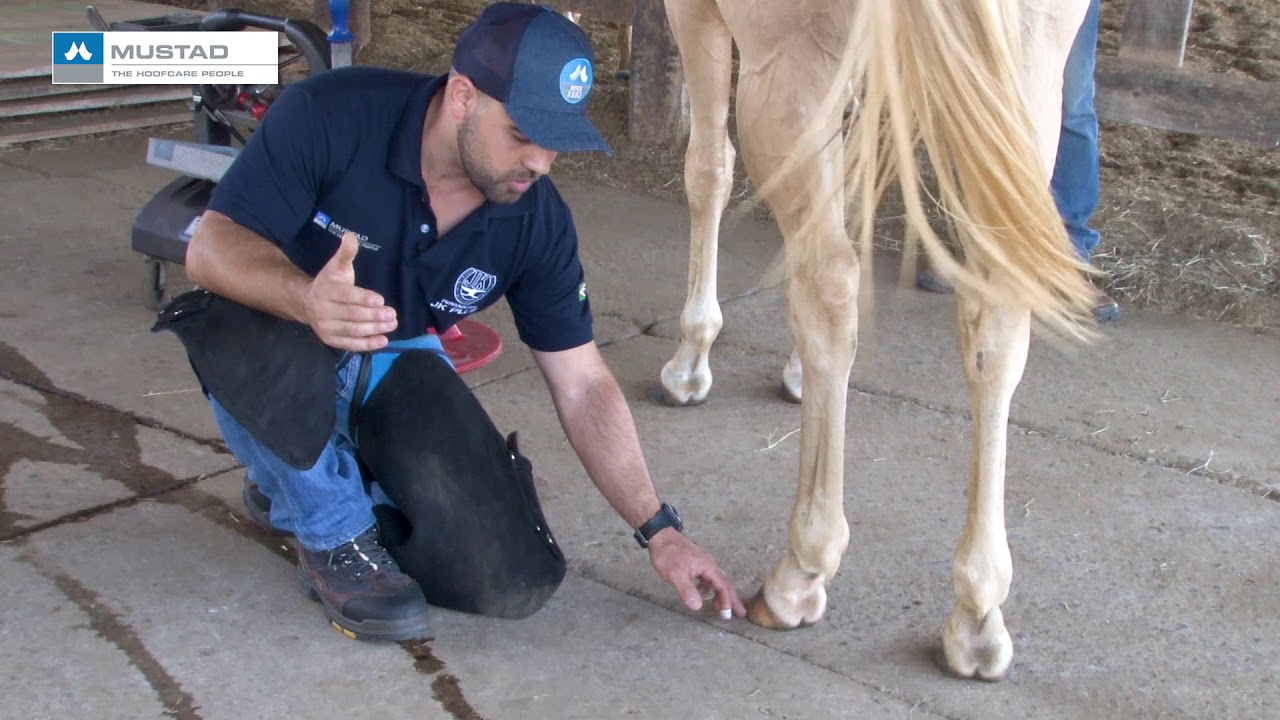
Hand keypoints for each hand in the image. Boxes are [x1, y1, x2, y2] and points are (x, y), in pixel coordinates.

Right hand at [303, 232, 396, 350]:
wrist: (306, 304)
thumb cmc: (329, 283)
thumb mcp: (336, 266)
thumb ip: (346, 253)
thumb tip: (351, 236)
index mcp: (326, 291)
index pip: (346, 296)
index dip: (364, 298)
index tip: (380, 300)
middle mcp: (323, 310)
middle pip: (352, 315)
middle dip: (374, 316)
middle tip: (393, 314)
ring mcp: (326, 327)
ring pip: (353, 330)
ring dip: (375, 329)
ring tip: (392, 324)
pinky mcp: (331, 340)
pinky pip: (351, 344)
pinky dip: (367, 344)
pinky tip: (383, 341)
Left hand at [647, 528, 745, 618]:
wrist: (660, 535)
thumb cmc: (668, 554)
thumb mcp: (676, 574)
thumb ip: (687, 590)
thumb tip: (697, 607)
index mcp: (708, 566)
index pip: (722, 586)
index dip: (727, 600)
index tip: (729, 614)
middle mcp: (709, 564)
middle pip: (724, 583)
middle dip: (732, 598)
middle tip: (741, 612)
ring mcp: (703, 563)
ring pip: (716, 580)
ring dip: (720, 594)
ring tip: (720, 607)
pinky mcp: (695, 563)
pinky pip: (707, 578)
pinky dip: (708, 588)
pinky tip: (700, 593)